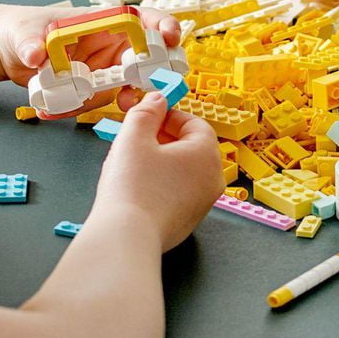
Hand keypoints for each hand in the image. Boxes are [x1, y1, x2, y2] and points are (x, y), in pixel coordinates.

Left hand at [0, 3, 181, 109]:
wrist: (8, 52)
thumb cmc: (21, 29)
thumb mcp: (23, 32)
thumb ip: (30, 42)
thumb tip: (35, 53)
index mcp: (102, 22)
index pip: (142, 20)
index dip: (161, 26)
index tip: (169, 38)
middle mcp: (110, 46)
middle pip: (145, 58)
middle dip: (148, 75)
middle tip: (134, 89)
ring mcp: (104, 69)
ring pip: (124, 86)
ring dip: (111, 99)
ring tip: (80, 103)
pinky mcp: (93, 88)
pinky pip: (98, 102)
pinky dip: (80, 109)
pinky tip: (54, 108)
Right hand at [92, 92, 223, 251]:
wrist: (126, 237)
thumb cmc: (133, 188)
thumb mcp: (134, 137)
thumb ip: (146, 112)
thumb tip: (156, 100)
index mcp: (207, 154)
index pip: (194, 123)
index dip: (168, 115)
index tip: (148, 115)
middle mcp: (212, 179)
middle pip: (190, 147)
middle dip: (161, 138)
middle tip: (135, 137)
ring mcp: (202, 203)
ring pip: (182, 171)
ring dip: (159, 161)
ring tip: (130, 163)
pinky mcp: (187, 221)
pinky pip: (176, 193)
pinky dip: (160, 184)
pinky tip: (135, 187)